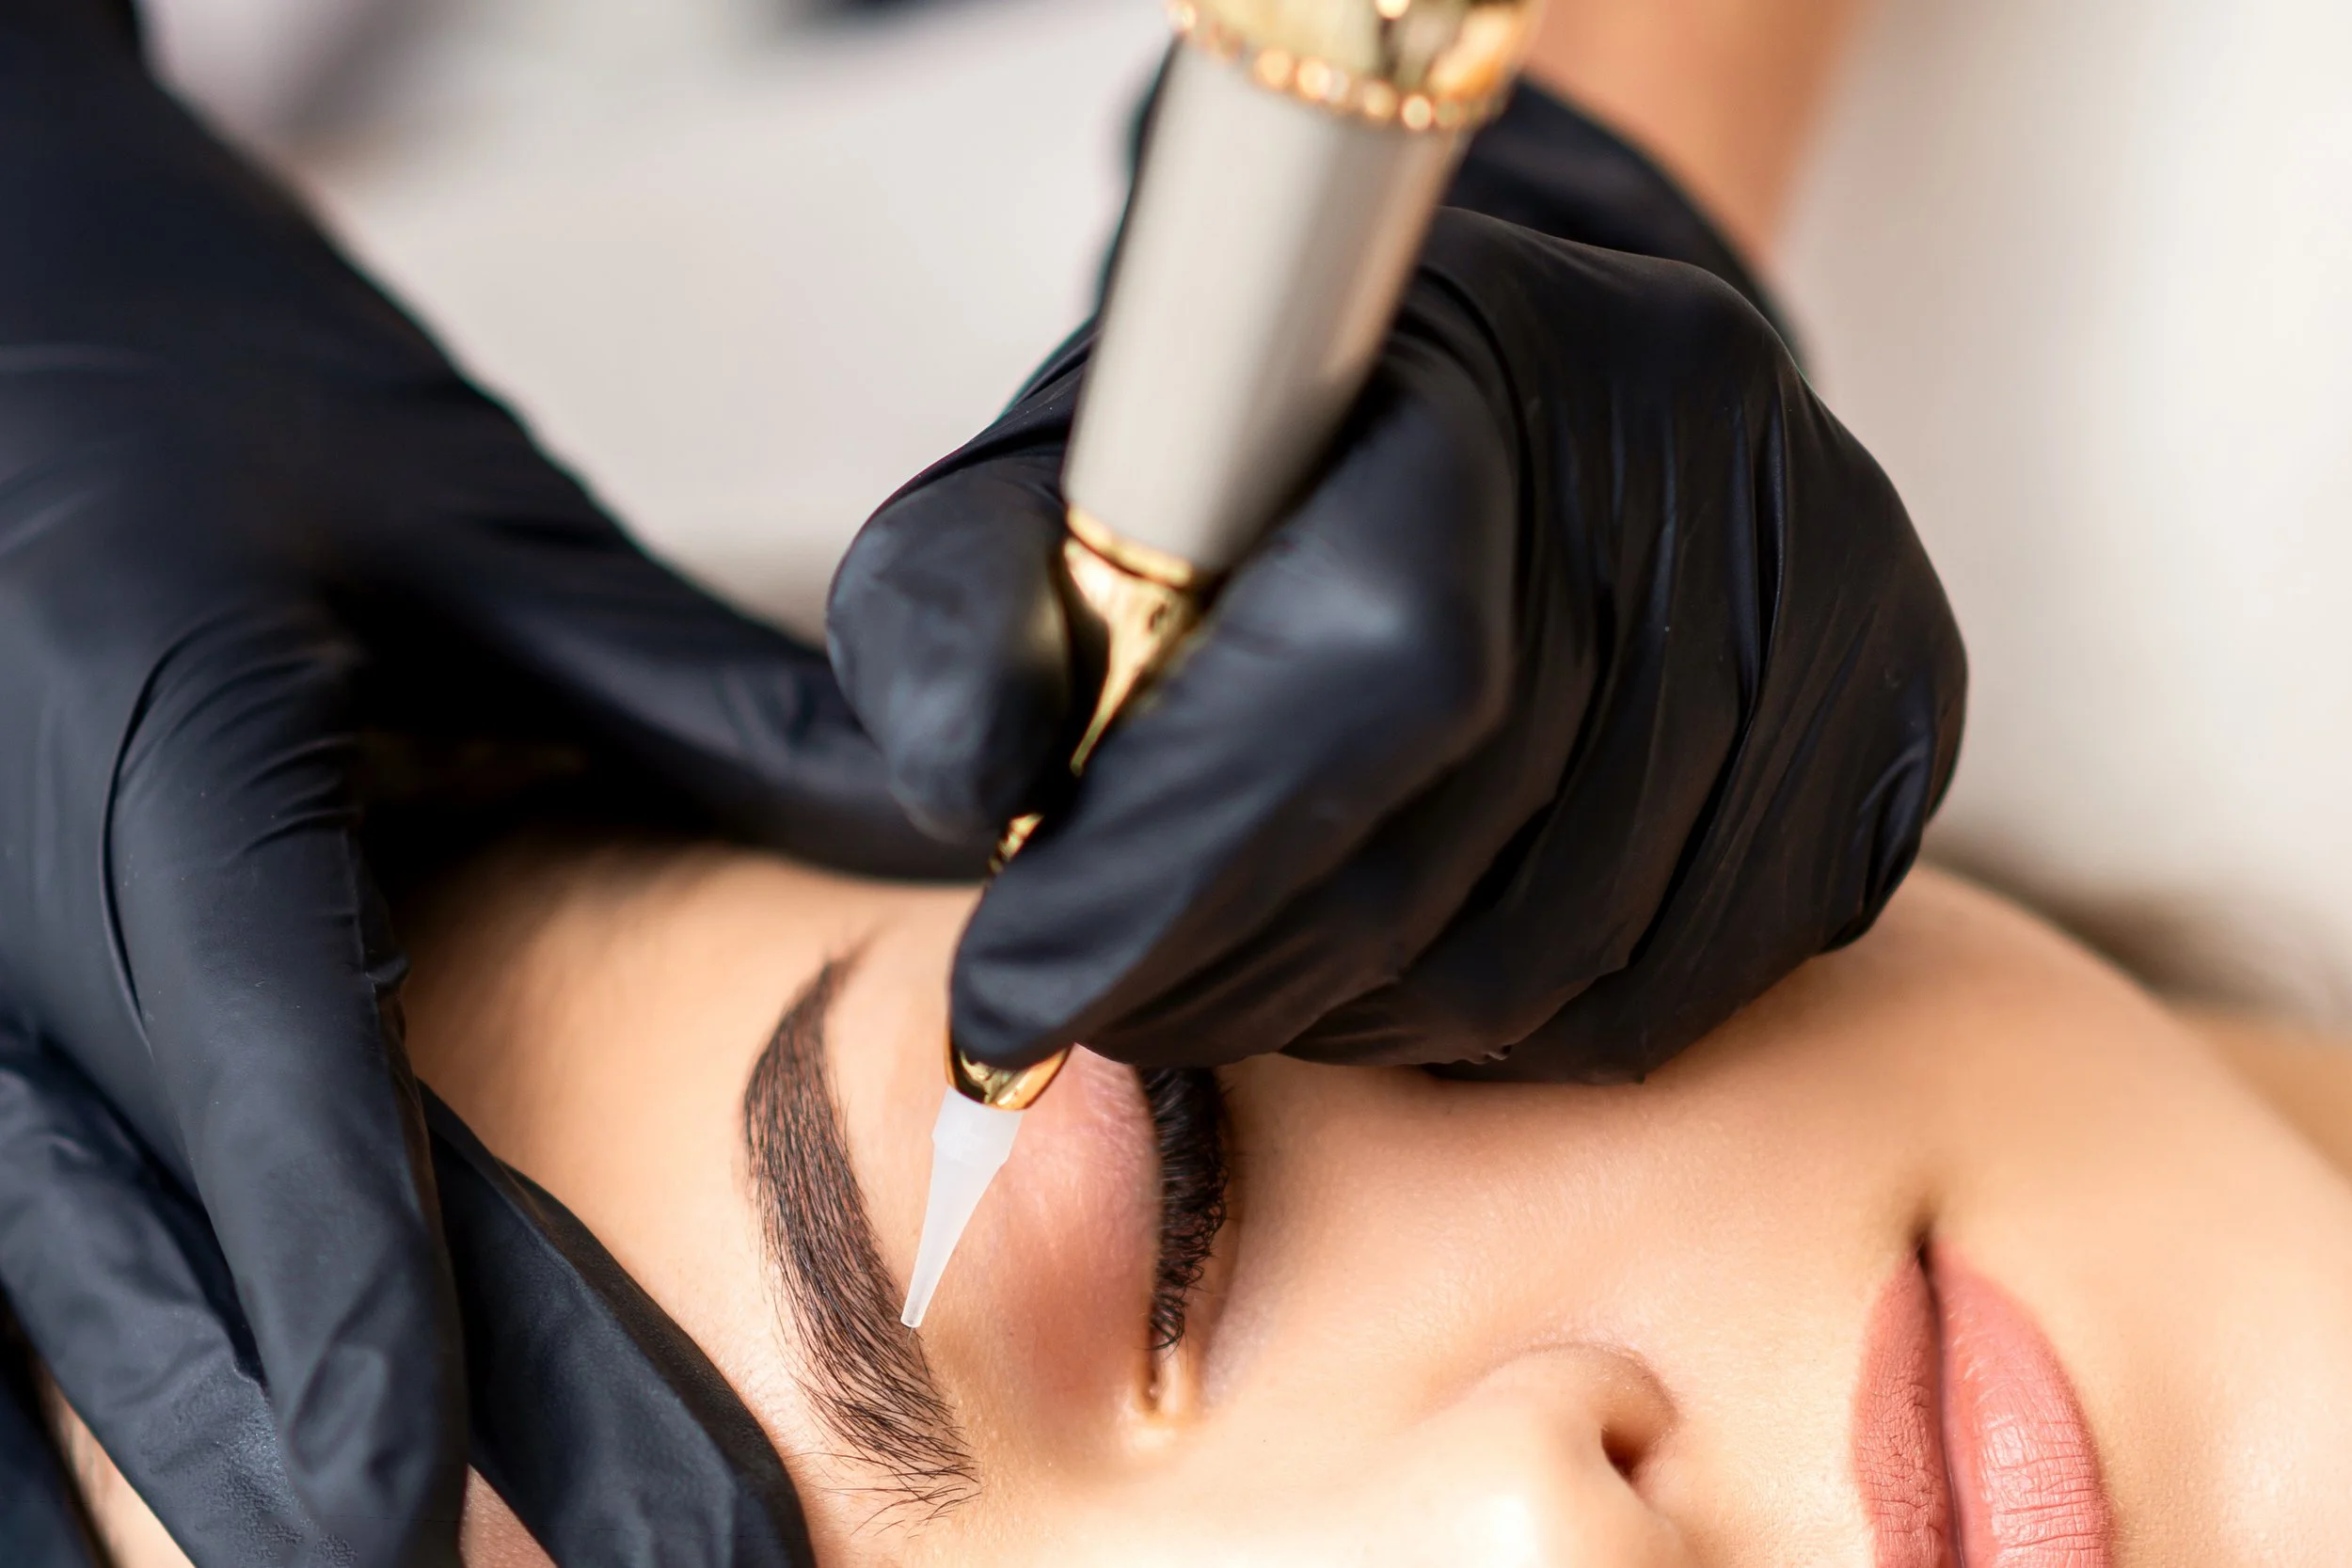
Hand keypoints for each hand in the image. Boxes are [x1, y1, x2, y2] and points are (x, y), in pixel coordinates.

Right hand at [0, 5, 969, 1561]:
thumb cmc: (163, 350)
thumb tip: (953, 822)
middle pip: (172, 1275)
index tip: (429, 1535)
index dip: (371, 1340)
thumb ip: (675, 693)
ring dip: (174, 1493)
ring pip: (17, 1320)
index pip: (280, 1110)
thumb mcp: (430, 499)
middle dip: (342, 1497)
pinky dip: (26, 1434)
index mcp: (157, 770)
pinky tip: (112, 1534)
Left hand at [828, 83, 1965, 1081]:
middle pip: (1462, 851)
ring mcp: (1828, 575)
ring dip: (1375, 1020)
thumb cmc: (1262, 456)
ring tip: (1270, 972)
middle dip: (1243, 976)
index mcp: (1482, 350)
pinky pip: (1695, 982)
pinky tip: (1431, 959)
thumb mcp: (1059, 483)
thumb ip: (968, 612)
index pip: (1371, 674)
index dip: (1184, 869)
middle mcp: (1696, 438)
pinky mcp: (1895, 705)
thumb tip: (987, 786)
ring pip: (1573, 958)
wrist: (1512, 398)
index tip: (1021, 987)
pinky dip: (1527, 1024)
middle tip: (1120, 999)